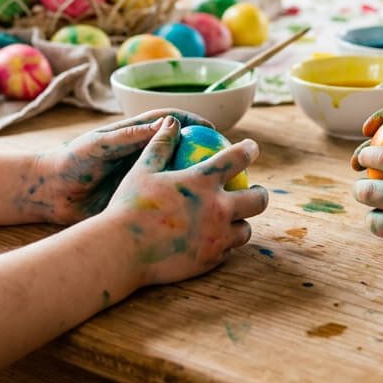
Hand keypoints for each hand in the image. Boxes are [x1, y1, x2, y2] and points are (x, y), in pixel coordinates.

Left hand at [25, 109, 215, 223]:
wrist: (50, 194)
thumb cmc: (71, 162)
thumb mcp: (100, 146)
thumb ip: (130, 136)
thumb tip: (169, 124)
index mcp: (136, 134)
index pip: (174, 122)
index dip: (197, 124)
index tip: (215, 134)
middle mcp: (144, 154)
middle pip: (183, 148)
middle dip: (205, 153)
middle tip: (226, 164)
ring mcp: (143, 177)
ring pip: (177, 175)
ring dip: (197, 180)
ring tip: (217, 191)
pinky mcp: (138, 198)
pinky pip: (164, 198)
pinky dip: (181, 202)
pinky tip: (195, 213)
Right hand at [103, 116, 269, 286]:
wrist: (122, 252)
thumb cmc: (129, 207)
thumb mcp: (142, 170)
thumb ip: (161, 145)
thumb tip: (171, 122)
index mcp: (203, 182)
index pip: (238, 159)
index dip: (249, 150)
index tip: (252, 148)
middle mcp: (217, 208)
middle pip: (258, 200)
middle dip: (260, 193)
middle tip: (254, 192)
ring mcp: (217, 237)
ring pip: (245, 229)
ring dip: (241, 222)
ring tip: (234, 219)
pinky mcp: (210, 260)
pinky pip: (227, 250)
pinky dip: (224, 243)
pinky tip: (215, 240)